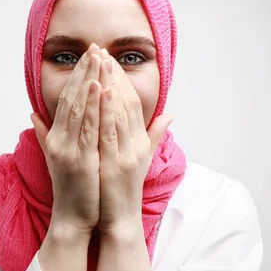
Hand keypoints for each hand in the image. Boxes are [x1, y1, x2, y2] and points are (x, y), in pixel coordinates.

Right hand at [31, 43, 103, 233]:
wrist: (71, 218)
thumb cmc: (70, 188)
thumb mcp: (55, 157)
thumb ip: (44, 134)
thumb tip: (33, 114)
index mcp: (55, 137)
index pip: (65, 100)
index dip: (76, 77)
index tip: (88, 57)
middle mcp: (58, 139)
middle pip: (72, 98)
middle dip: (84, 71)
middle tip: (95, 47)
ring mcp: (68, 149)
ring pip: (79, 108)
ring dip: (89, 81)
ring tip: (98, 58)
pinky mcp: (80, 159)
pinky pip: (89, 128)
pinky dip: (94, 106)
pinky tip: (100, 87)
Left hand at [96, 49, 171, 233]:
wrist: (121, 218)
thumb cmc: (124, 188)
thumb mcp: (141, 158)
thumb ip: (153, 135)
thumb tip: (168, 114)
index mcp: (140, 141)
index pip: (131, 103)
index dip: (120, 79)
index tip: (109, 59)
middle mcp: (137, 143)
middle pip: (125, 102)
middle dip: (113, 75)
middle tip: (102, 51)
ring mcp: (128, 153)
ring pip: (119, 112)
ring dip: (110, 85)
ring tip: (101, 62)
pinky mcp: (116, 163)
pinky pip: (110, 132)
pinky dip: (107, 110)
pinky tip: (102, 91)